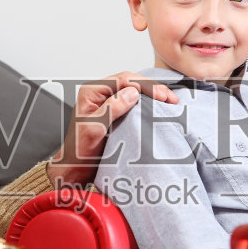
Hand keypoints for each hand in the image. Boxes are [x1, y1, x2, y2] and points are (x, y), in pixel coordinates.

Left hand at [50, 72, 179, 189]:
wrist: (75, 168)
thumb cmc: (79, 150)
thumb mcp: (94, 128)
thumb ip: (111, 108)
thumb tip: (132, 93)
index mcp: (92, 91)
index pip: (123, 79)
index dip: (146, 85)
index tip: (163, 96)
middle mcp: (99, 93)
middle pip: (131, 82)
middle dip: (153, 88)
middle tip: (171, 99)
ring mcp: (107, 102)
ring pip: (134, 90)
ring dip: (152, 94)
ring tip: (170, 101)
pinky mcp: (114, 112)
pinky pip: (133, 102)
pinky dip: (147, 103)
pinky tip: (158, 107)